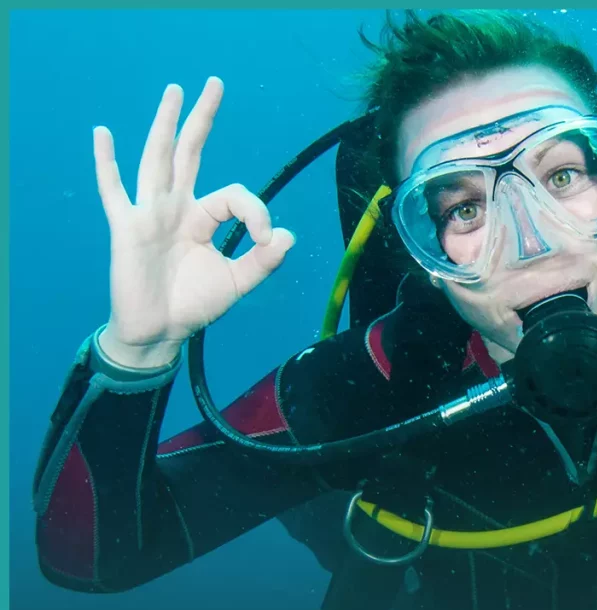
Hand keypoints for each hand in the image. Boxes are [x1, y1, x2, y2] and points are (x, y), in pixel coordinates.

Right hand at [92, 76, 294, 367]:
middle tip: (215, 84)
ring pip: (158, 160)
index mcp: (203, 218)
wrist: (160, 332)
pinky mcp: (128, 229)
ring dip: (165, 125)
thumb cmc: (195, 304)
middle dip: (202, 120)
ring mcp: (150, 214)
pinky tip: (102, 134)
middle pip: (190, 153)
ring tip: (174, 91)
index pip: (234, 195)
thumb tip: (288, 236)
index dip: (255, 211)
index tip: (265, 238)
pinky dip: (107, 164)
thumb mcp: (238, 283)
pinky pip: (114, 191)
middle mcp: (177, 208)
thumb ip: (263, 261)